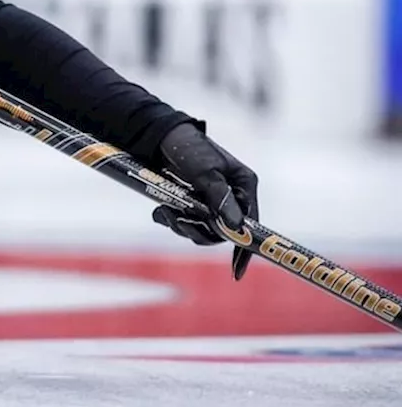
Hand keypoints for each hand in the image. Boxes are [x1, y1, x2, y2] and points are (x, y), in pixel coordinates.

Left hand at [154, 122, 260, 279]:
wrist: (156, 136)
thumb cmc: (188, 148)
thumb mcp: (205, 172)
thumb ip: (221, 199)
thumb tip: (236, 229)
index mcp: (243, 186)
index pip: (251, 223)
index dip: (245, 247)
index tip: (236, 270)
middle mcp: (230, 196)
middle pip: (222, 231)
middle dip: (200, 231)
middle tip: (179, 221)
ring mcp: (209, 200)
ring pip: (201, 229)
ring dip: (182, 225)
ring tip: (165, 211)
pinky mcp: (189, 202)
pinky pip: (184, 222)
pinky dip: (171, 219)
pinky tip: (161, 209)